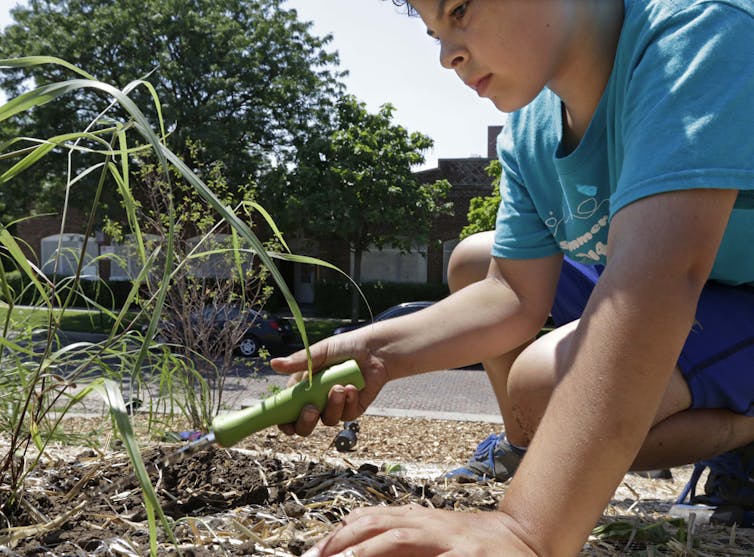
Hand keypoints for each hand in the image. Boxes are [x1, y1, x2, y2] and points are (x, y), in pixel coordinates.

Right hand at [270, 331, 387, 435]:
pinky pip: (346, 415)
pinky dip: (348, 402)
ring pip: (327, 420)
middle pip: (304, 425)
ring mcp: (335, 405)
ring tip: (339, 387)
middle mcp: (317, 400)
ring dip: (332, 406)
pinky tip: (352, 387)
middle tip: (311, 409)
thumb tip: (274, 364)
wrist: (375, 350)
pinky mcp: (352, 409)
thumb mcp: (320, 352)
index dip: (284, 421)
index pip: (287, 411)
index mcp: (304, 387)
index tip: (285, 424)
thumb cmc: (345, 347)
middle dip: (306, 422)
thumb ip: (299, 361)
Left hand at [301, 505, 538, 556]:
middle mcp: (429, 524)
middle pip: (376, 524)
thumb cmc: (474, 545)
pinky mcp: (468, 556)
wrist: (524, 537)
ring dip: (366, 550)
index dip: (339, 533)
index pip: (370, 518)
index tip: (315, 552)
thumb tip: (357, 554)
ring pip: (398, 538)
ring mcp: (449, 539)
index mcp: (419, 519)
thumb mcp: (435, 538)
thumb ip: (402, 547)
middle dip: (342, 542)